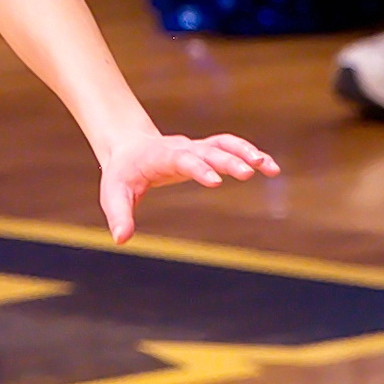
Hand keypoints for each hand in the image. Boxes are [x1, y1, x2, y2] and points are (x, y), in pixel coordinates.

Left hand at [95, 123, 276, 239]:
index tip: (215, 180)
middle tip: (248, 173)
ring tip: (268, 167)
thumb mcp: (113, 194)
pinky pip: (231, 148)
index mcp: (160, 156)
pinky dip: (250, 154)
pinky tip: (270, 168)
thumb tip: (121, 239)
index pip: (182, 158)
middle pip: (208, 150)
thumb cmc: (122, 175)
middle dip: (227, 161)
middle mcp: (182, 148)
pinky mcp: (206, 151)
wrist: (128, 149)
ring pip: (224, 144)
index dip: (198, 167)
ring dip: (246, 152)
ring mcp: (196, 147)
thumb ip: (119, 215)